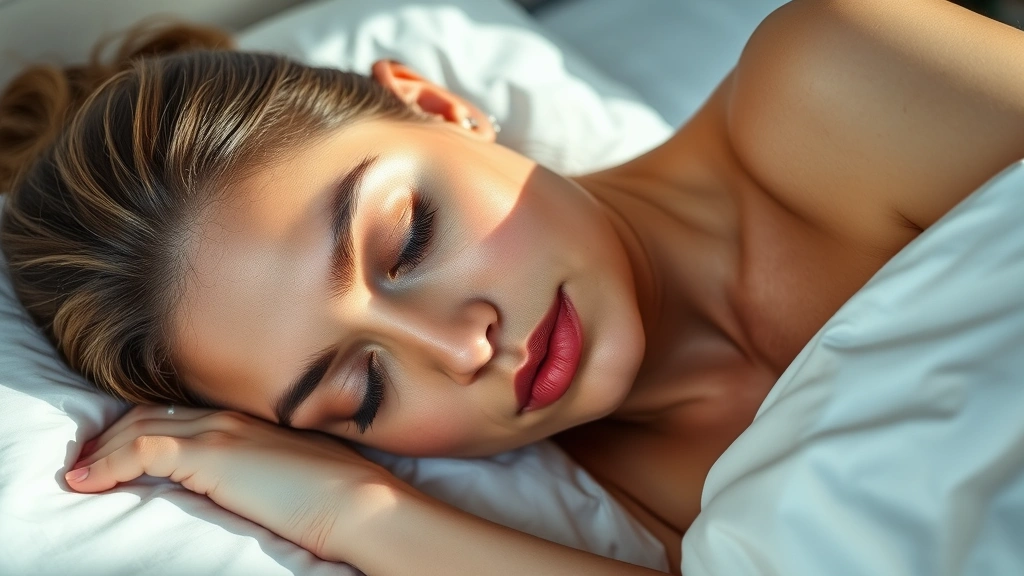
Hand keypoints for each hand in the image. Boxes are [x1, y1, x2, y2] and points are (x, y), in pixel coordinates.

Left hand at [66, 405, 394, 561]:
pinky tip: (87, 483)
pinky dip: (106, 465)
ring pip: (138, 427)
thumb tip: (251, 484)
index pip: (180, 413)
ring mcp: (219, 432)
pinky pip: (140, 451)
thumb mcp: (296, 471)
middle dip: (111, 435)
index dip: (141, 427)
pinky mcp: (210, 454)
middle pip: (151, 414)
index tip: (115, 450)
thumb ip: (266, 467)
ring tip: (79, 474)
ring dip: (101, 451)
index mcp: (249, 421)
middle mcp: (229, 417)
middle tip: (85, 460)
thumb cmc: (337, 495)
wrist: (357, 500)